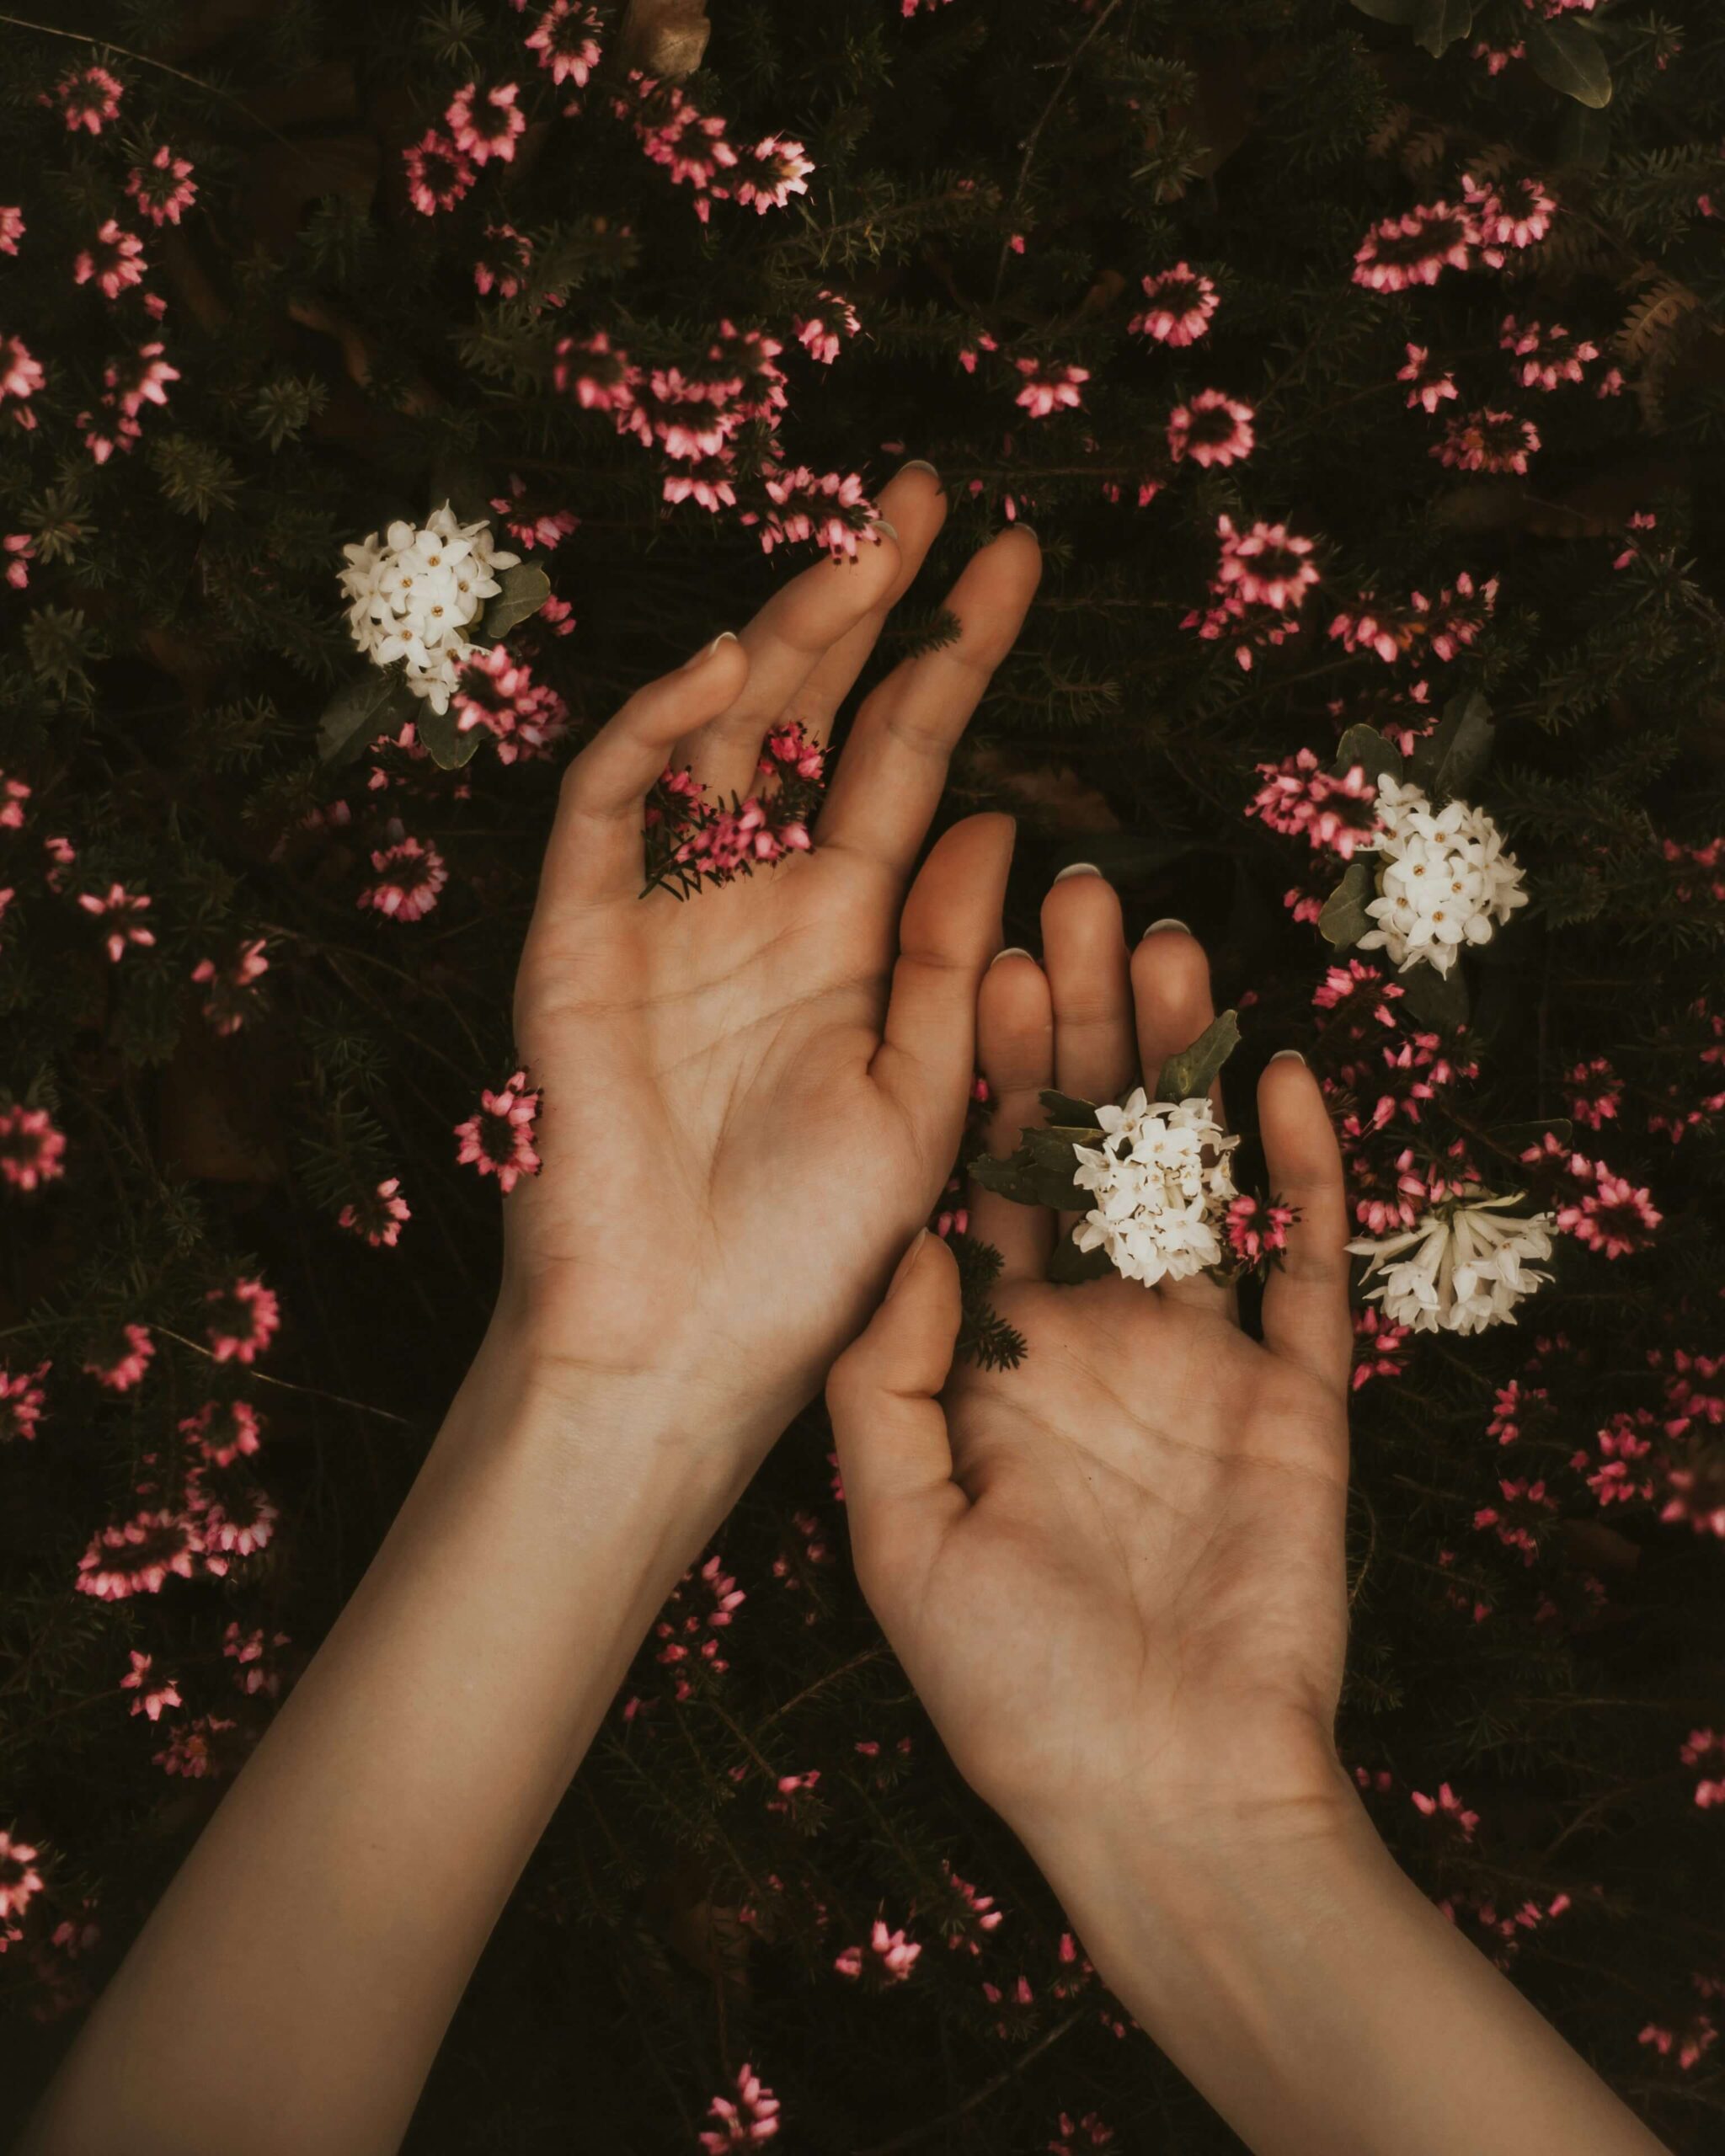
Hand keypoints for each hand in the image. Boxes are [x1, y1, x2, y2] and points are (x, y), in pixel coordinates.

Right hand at [504, 465, 1041, 1460]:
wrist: (686, 1348)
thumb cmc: (813, 1251)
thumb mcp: (924, 1096)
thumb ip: (950, 958)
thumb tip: (998, 817)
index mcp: (850, 932)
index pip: (910, 759)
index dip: (955, 656)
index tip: (1016, 560)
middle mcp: (759, 899)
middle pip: (815, 715)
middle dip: (866, 600)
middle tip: (927, 495)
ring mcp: (665, 910)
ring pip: (715, 734)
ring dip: (782, 638)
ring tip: (863, 552)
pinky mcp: (576, 940)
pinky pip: (608, 808)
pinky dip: (655, 732)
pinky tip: (730, 669)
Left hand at [826, 880, 1356, 1862]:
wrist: (1162, 1799)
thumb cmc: (1014, 1691)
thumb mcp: (901, 1537)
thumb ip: (887, 1384)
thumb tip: (907, 1245)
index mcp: (997, 1356)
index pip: (987, 1183)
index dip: (982, 1076)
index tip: (974, 963)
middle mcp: (1097, 1336)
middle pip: (1090, 1152)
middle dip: (1083, 1032)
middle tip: (1076, 903)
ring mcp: (1202, 1358)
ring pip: (1191, 1181)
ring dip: (1182, 1069)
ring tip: (1167, 951)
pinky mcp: (1297, 1397)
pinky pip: (1300, 1266)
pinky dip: (1293, 1176)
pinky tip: (1276, 1079)